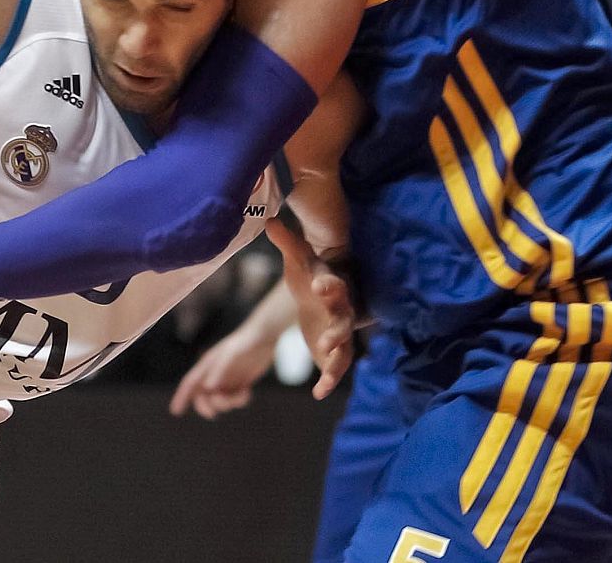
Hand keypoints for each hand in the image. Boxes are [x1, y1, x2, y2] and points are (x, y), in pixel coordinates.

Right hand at [169, 323, 275, 418]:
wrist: (263, 338)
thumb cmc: (244, 343)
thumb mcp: (229, 354)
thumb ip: (218, 371)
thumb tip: (208, 388)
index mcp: (207, 365)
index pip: (189, 383)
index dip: (181, 397)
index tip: (175, 412)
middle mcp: (214, 374)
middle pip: (202, 397)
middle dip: (205, 407)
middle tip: (213, 414)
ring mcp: (227, 380)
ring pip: (220, 401)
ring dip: (227, 404)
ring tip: (240, 394)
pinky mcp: (240, 384)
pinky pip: (235, 401)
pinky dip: (240, 401)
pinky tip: (247, 391)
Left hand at [268, 217, 359, 399]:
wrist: (320, 295)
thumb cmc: (309, 275)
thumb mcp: (297, 260)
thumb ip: (286, 241)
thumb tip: (268, 218)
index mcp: (331, 287)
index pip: (333, 285)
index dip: (328, 285)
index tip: (319, 285)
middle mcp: (340, 312)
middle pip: (343, 322)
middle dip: (338, 331)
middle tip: (328, 340)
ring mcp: (339, 335)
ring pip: (343, 350)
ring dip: (336, 362)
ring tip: (326, 377)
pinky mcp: (334, 353)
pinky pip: (334, 369)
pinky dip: (328, 382)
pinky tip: (318, 393)